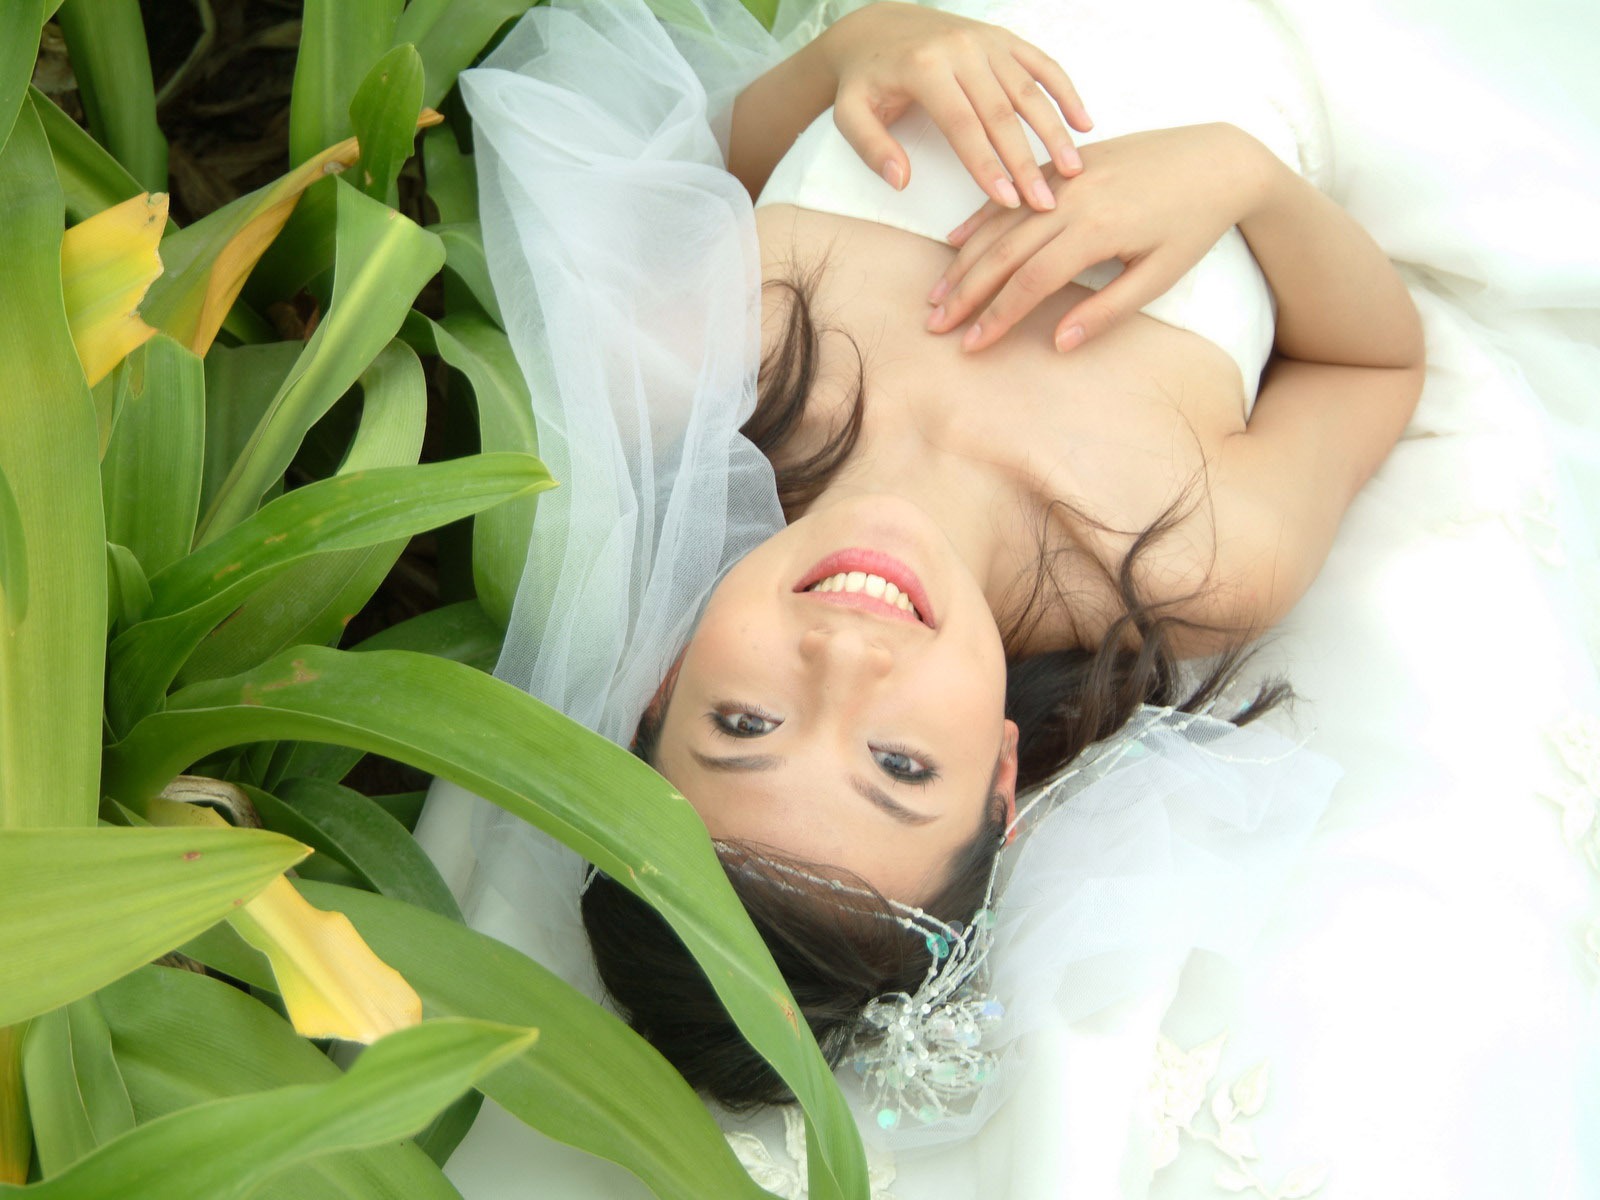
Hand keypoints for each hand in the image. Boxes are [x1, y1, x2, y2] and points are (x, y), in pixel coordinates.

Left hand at [818, 1, 1091, 211]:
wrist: (878, 27)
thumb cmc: (865, 80)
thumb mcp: (849, 114)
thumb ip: (872, 148)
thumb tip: (901, 181)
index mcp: (924, 68)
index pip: (962, 125)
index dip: (986, 166)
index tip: (1007, 203)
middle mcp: (960, 49)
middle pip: (1001, 112)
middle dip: (1026, 161)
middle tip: (1045, 202)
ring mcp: (986, 41)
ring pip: (1028, 89)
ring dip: (1054, 131)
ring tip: (1073, 170)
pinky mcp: (1003, 38)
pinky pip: (1042, 63)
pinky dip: (1066, 91)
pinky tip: (1084, 123)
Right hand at [925, 124, 1274, 351]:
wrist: (1217, 160)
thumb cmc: (1193, 224)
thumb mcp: (1160, 275)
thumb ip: (1108, 309)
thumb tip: (1058, 342)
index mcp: (1096, 230)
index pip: (1031, 281)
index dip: (997, 317)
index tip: (972, 345)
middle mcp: (1072, 199)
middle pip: (1003, 253)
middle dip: (966, 292)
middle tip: (936, 325)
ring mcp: (1065, 177)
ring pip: (1000, 222)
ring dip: (964, 260)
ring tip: (937, 294)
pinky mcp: (1066, 164)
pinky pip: (1013, 193)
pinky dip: (981, 217)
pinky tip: (955, 241)